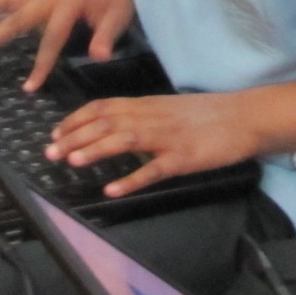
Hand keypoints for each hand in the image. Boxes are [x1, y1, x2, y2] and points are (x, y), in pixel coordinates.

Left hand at [44, 90, 260, 195]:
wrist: (244, 117)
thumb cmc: (208, 115)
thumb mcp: (170, 109)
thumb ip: (143, 116)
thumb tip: (115, 126)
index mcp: (148, 105)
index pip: (104, 107)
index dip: (76, 119)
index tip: (56, 132)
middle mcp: (153, 117)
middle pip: (107, 123)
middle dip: (76, 136)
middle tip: (51, 152)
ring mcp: (168, 138)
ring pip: (125, 140)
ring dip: (96, 150)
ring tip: (72, 161)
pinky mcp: (183, 158)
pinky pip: (153, 169)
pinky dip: (131, 179)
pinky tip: (113, 189)